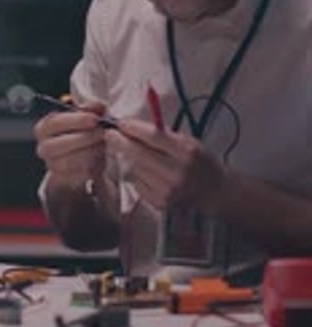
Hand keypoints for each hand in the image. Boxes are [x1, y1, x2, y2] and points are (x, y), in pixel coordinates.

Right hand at [34, 101, 107, 187]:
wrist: (77, 159)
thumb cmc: (79, 133)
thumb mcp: (84, 117)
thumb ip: (91, 109)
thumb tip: (98, 106)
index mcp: (44, 128)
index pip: (56, 122)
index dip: (77, 120)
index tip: (95, 119)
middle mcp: (44, 147)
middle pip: (64, 143)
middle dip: (87, 137)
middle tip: (102, 133)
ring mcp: (52, 165)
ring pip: (74, 160)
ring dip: (92, 151)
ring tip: (101, 145)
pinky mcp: (64, 179)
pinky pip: (81, 173)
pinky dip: (94, 165)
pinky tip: (99, 158)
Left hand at [105, 118, 228, 212]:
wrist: (217, 194)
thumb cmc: (201, 163)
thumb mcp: (190, 143)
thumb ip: (165, 136)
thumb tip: (134, 126)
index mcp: (187, 152)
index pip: (153, 137)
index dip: (133, 128)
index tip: (120, 123)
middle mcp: (177, 172)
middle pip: (139, 154)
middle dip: (121, 142)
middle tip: (110, 135)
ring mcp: (168, 191)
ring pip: (135, 169)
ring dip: (132, 161)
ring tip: (143, 158)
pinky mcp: (161, 203)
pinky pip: (138, 184)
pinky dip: (139, 177)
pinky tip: (150, 175)